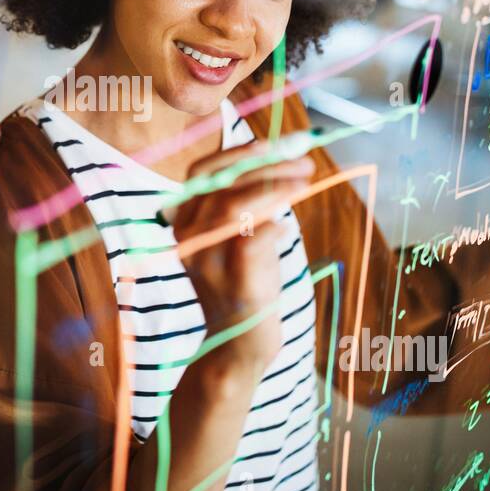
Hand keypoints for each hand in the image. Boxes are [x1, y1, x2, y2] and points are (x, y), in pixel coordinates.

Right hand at [171, 140, 315, 372]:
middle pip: (220, 184)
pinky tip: (286, 229)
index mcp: (184, 221)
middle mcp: (188, 239)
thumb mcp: (241, 235)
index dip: (238, 153)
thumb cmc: (246, 284)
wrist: (238, 344)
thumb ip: (249, 202)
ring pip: (232, 207)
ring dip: (274, 188)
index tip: (275, 145)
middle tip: (304, 162)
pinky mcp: (232, 283)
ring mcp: (207, 262)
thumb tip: (281, 159)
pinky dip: (273, 226)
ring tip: (305, 182)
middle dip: (266, 165)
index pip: (201, 171)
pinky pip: (250, 241)